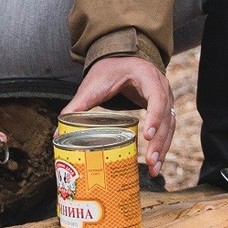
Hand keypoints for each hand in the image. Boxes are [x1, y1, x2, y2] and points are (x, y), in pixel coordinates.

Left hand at [66, 53, 174, 174]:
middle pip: (166, 117)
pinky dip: (163, 146)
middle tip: (151, 160)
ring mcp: (166, 99)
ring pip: (170, 126)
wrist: (121, 59)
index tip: (146, 135)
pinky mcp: (163, 110)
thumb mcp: (93, 85)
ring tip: (155, 168)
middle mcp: (162, 88)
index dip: (154, 116)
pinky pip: (167, 129)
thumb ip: (77, 106)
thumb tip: (58, 132)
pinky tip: (156, 162)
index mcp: (147, 76)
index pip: (156, 98)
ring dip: (163, 148)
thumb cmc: (109, 69)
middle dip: (159, 141)